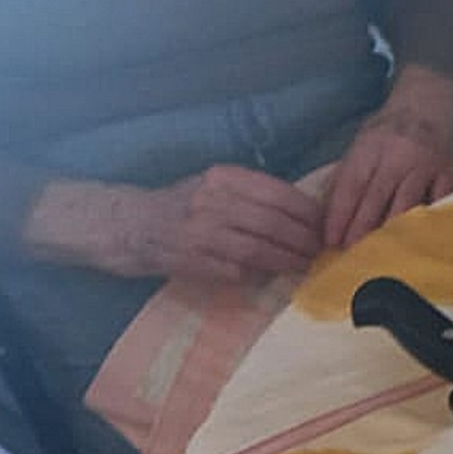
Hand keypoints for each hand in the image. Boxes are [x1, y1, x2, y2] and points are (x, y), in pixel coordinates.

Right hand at [126, 164, 326, 285]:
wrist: (128, 224)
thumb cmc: (181, 204)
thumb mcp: (214, 185)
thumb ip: (252, 194)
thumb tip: (302, 213)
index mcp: (223, 177)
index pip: (278, 193)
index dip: (307, 212)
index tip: (324, 225)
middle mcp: (212, 201)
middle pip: (272, 223)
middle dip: (303, 239)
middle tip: (320, 250)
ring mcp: (199, 232)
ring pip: (257, 249)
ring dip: (287, 260)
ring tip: (304, 265)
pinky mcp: (189, 260)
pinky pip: (234, 271)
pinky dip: (258, 274)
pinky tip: (272, 276)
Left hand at [322, 103, 452, 248]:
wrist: (427, 103)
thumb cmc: (388, 129)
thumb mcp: (361, 142)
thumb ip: (347, 174)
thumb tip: (328, 215)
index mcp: (371, 145)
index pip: (352, 185)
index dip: (340, 215)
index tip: (331, 240)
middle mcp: (399, 154)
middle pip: (376, 198)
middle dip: (360, 228)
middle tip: (350, 253)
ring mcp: (427, 164)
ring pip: (405, 204)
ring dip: (389, 231)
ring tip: (377, 252)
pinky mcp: (449, 173)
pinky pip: (436, 203)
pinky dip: (424, 222)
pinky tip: (414, 239)